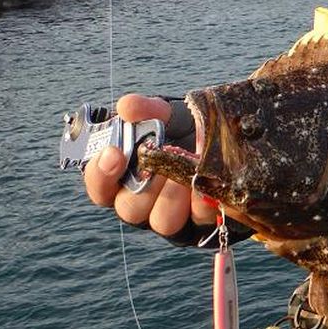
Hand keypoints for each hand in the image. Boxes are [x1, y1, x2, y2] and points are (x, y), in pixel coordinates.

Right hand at [83, 93, 218, 236]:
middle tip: (157, 164)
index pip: (99, 186)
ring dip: (173, 197)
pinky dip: (204, 202)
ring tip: (185, 175)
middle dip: (144, 187)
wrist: (228, 140)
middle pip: (129, 209)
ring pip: (163, 221)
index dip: (101, 173)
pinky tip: (209, 185)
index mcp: (124, 178)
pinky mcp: (201, 221)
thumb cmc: (186, 130)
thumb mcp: (168, 115)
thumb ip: (147, 109)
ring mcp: (172, 215)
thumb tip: (127, 106)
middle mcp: (143, 202)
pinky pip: (200, 220)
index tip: (114, 152)